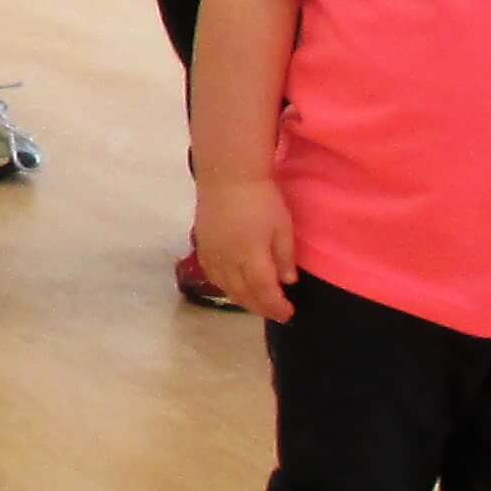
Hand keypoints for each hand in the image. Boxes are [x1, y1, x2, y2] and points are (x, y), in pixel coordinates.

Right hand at [192, 174, 296, 323]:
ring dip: (243, 300)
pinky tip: (234, 286)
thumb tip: (287, 281)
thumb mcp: (282, 226)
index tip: (288, 314)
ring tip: (257, 303)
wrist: (227, 176)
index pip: (264, 291)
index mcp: (251, 256)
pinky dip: (226, 287)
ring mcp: (212, 255)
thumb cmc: (261, 198)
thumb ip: (284, 257)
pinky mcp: (202, 247)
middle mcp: (229, 261)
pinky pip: (213, 276)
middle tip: (276, 313)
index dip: (276, 307)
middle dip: (261, 307)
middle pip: (244, 294)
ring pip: (226, 288)